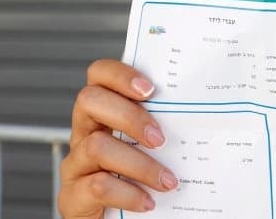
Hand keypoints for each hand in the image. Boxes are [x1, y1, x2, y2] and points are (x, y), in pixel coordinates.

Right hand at [58, 60, 177, 216]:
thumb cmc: (141, 178)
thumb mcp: (151, 146)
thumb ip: (163, 125)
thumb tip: (203, 114)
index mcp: (104, 113)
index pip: (99, 75)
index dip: (120, 74)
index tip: (150, 89)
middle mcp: (84, 132)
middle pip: (90, 101)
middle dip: (129, 116)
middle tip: (160, 139)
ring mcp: (75, 164)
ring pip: (96, 146)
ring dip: (139, 164)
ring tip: (167, 181)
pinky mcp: (72, 196)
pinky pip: (97, 186)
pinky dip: (128, 193)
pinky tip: (149, 202)